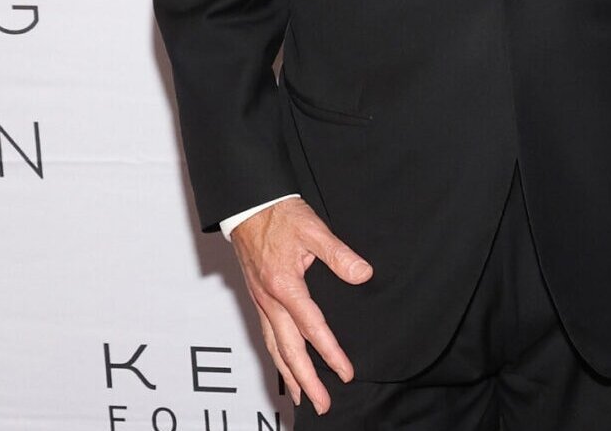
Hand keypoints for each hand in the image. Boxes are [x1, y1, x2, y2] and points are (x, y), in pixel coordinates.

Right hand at [229, 197, 372, 413]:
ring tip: (301, 398)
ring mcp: (261, 302)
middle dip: (306, 380)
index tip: (346, 373)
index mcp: (285, 286)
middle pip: (289, 350)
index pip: (312, 328)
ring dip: (289, 375)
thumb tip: (363, 274)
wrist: (248, 206)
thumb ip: (339, 254)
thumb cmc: (280, 215)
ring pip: (274, 347)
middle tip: (322, 404)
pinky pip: (266, 336)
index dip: (330, 353)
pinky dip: (276, 356)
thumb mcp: (314, 229)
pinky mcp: (258, 299)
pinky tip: (284, 365)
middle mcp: (269, 300)